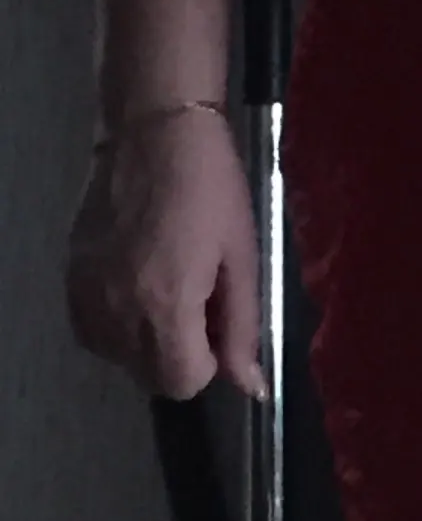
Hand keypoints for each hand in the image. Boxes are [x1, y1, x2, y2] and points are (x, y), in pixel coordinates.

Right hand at [66, 110, 265, 401]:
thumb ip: (242, 329)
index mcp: (166, 304)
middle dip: (181, 355)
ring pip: (120, 357)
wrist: (155, 132)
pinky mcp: (69, 278)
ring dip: (148, 341)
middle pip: (149, 377)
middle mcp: (117, 309)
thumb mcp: (242, 258)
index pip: (181, 383)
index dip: (208, 364)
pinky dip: (119, 324)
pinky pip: (93, 332)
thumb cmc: (213, 189)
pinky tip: (138, 284)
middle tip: (199, 301)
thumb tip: (252, 388)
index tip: (218, 323)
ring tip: (169, 286)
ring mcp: (86, 295)